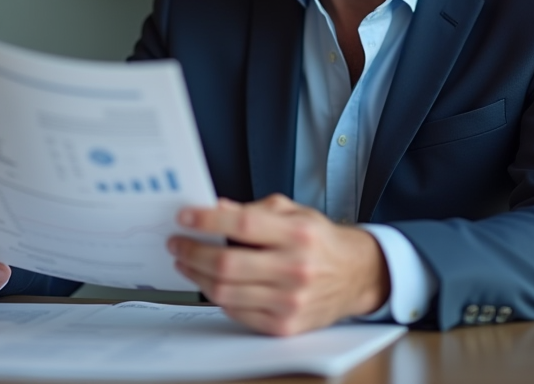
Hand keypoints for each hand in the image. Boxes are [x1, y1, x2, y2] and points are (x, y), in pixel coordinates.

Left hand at [168, 194, 389, 335]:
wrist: (356, 276)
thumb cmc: (321, 242)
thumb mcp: (295, 213)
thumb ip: (255, 210)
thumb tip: (216, 208)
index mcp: (298, 234)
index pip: (243, 224)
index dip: (207, 220)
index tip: (185, 217)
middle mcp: (296, 268)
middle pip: (227, 263)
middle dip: (193, 252)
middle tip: (177, 243)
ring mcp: (290, 301)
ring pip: (226, 292)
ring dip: (197, 275)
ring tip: (187, 263)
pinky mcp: (285, 325)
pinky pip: (237, 313)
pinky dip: (217, 297)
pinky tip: (212, 283)